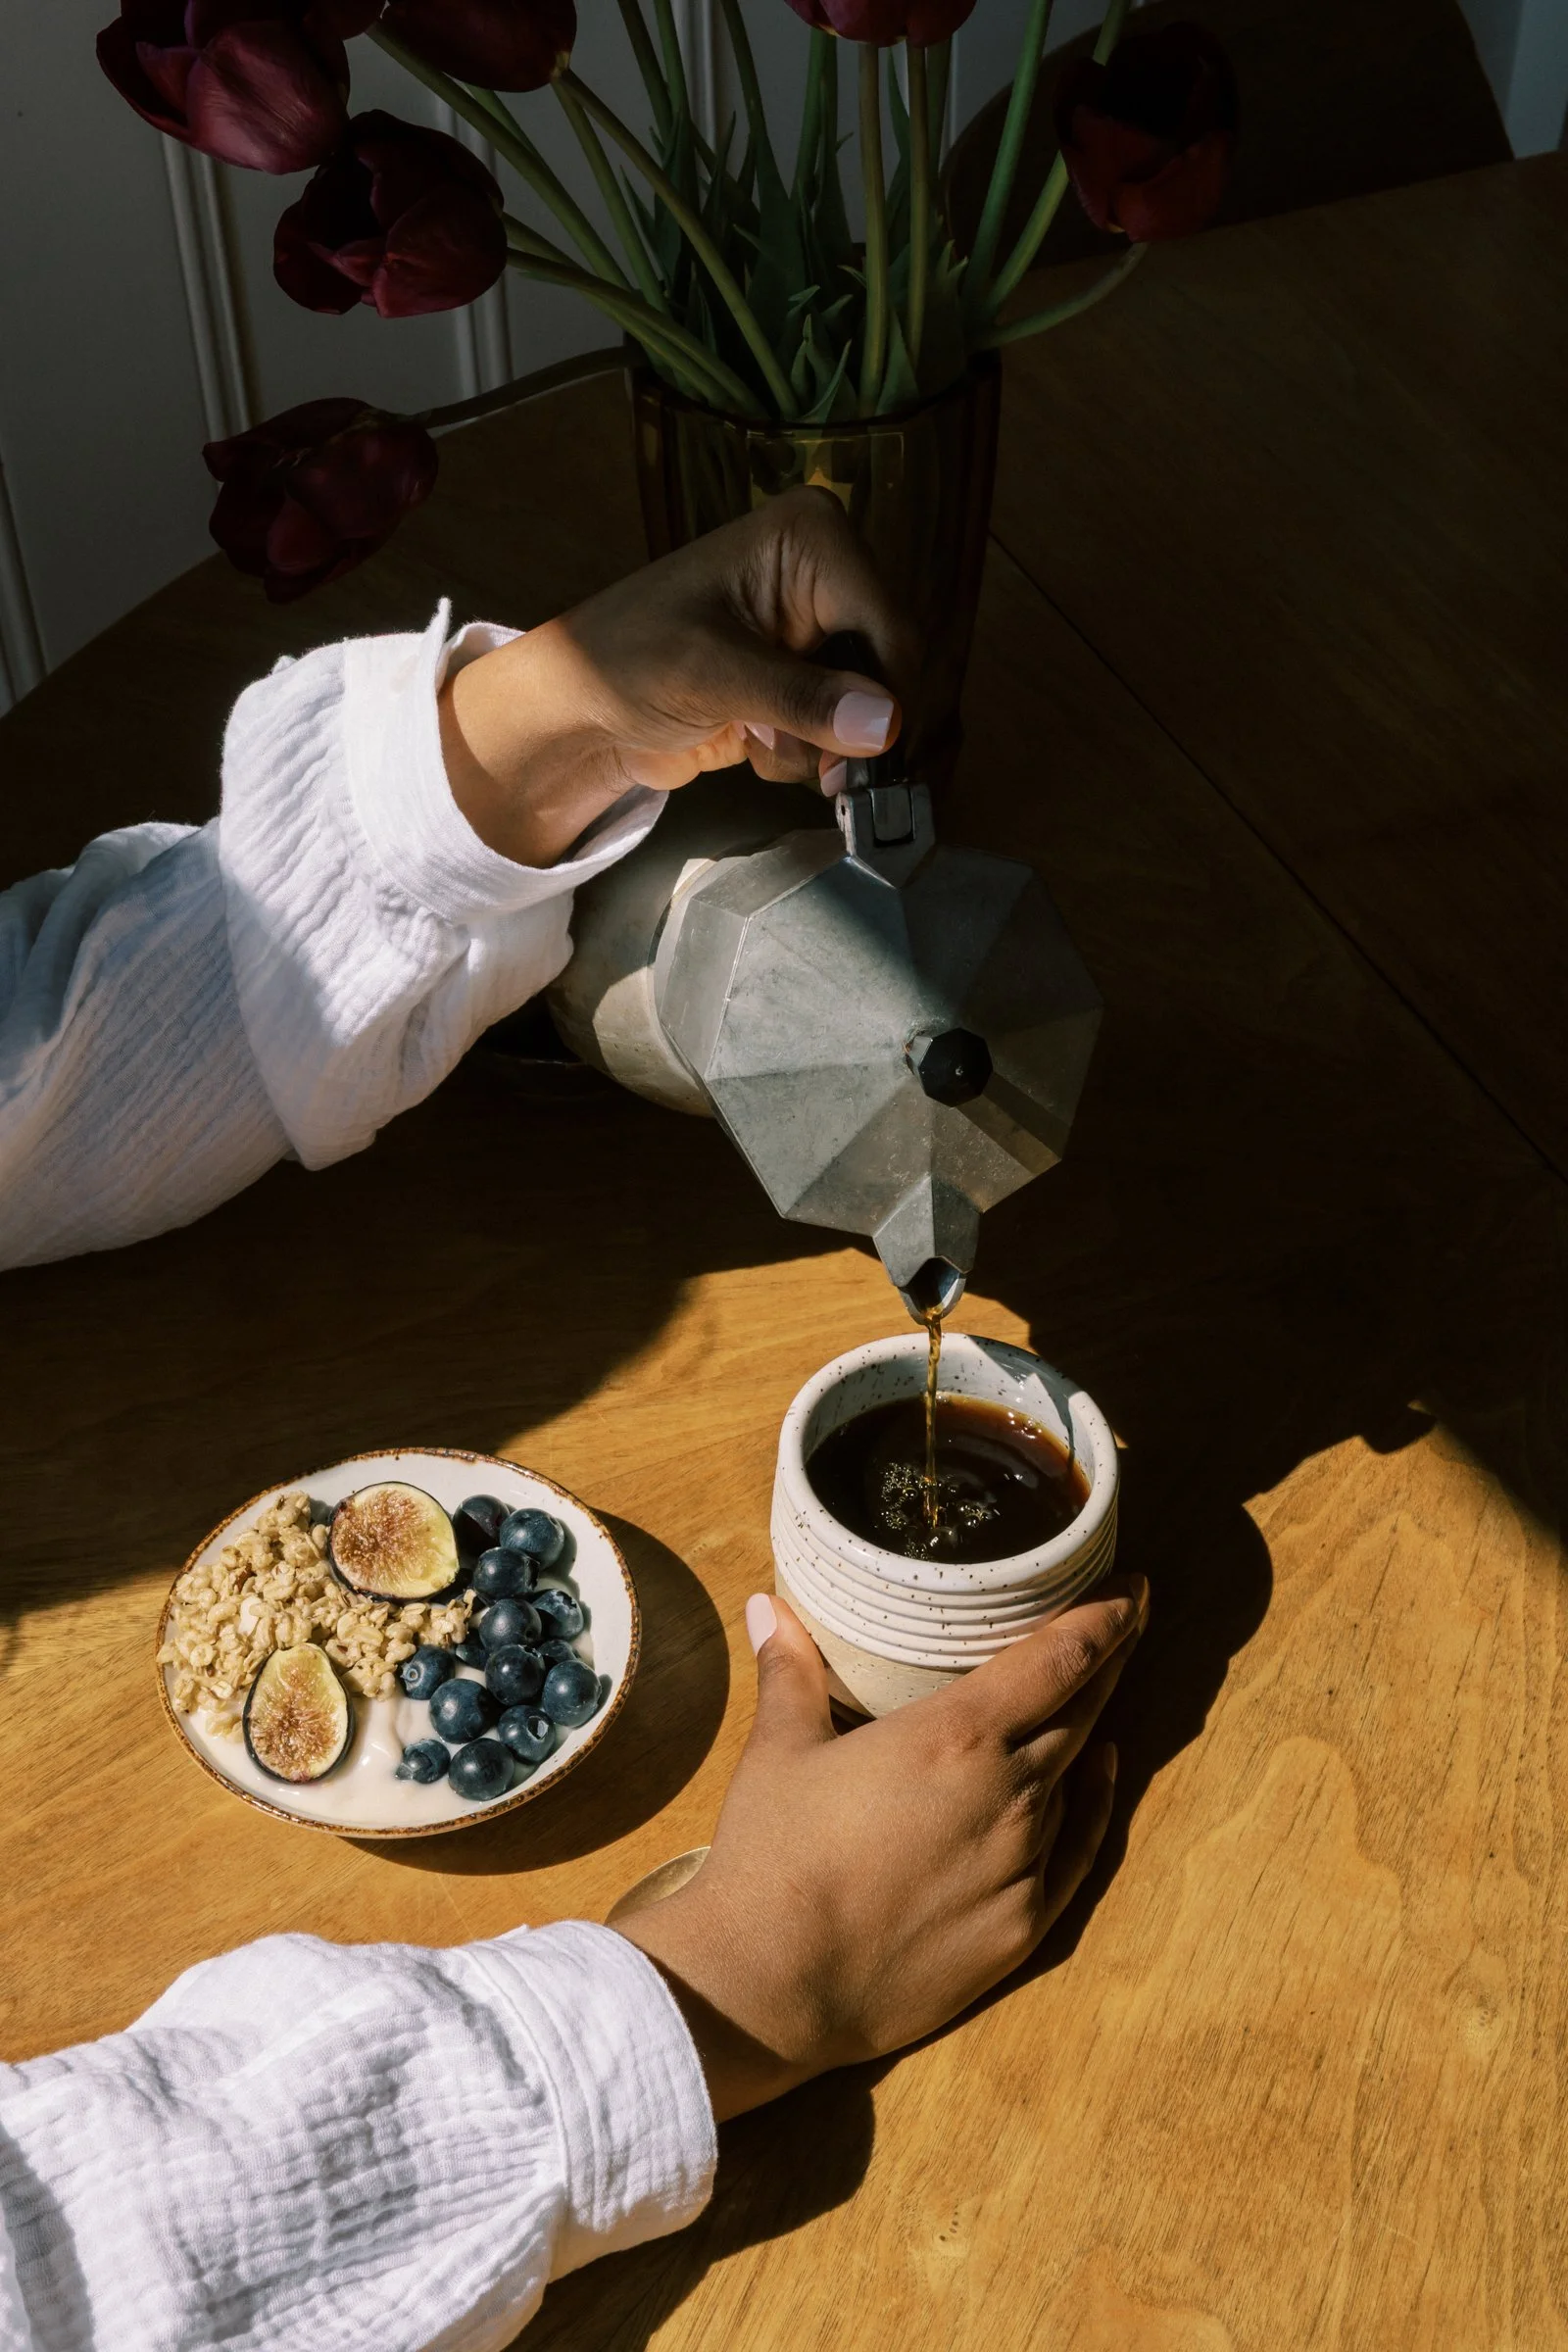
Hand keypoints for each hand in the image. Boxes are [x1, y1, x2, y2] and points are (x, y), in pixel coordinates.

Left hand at [438, 485, 916, 866]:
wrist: (577, 709)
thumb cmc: (624, 660)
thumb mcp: (710, 673)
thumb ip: (800, 698)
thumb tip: (886, 725)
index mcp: (812, 539)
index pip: (890, 627)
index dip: (888, 700)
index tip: (867, 762)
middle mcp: (829, 575)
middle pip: (891, 671)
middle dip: (854, 732)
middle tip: (819, 777)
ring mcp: (818, 631)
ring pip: (873, 711)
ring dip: (825, 749)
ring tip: (762, 747)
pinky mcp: (804, 681)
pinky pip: (843, 732)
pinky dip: (808, 756)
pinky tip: (756, 746)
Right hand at [618, 1579, 1145, 2120]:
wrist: (772, 1987)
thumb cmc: (771, 1858)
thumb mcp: (779, 1750)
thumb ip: (789, 1671)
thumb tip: (765, 1607)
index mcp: (956, 1736)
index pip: (1058, 1658)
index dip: (1104, 1617)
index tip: (1134, 1588)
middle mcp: (1008, 1792)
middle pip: (1081, 1708)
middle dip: (1108, 1659)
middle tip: (1128, 1620)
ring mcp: (1022, 1863)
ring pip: (1074, 1774)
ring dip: (1088, 1728)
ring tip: (1092, 1691)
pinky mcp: (1021, 1926)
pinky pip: (1075, 1849)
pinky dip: (1094, 1802)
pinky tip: (1102, 1772)